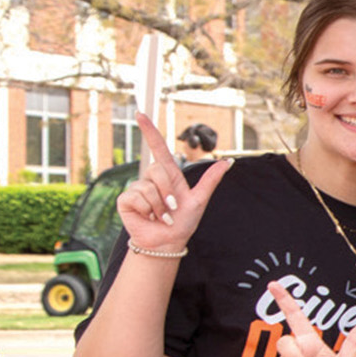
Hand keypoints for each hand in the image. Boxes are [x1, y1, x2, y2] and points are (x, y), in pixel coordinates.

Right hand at [116, 113, 231, 256]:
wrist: (168, 241)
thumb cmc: (184, 221)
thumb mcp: (200, 199)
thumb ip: (211, 180)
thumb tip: (229, 161)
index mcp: (169, 175)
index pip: (158, 149)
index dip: (150, 132)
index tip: (140, 114)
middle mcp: (151, 179)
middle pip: (158, 170)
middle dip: (169, 191)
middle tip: (172, 208)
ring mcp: (137, 189)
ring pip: (148, 187)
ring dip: (160, 206)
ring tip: (161, 215)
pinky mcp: (126, 201)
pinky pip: (137, 198)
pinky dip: (148, 210)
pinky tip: (149, 218)